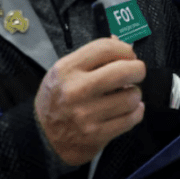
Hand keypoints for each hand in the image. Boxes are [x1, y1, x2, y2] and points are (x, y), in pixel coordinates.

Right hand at [34, 37, 145, 165]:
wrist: (42, 136)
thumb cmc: (58, 98)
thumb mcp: (65, 71)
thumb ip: (93, 56)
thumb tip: (122, 43)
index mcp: (66, 70)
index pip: (105, 48)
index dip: (124, 49)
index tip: (129, 54)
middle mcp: (75, 91)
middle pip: (124, 71)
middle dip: (138, 69)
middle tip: (136, 72)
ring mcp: (86, 115)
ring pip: (131, 97)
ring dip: (134, 94)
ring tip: (126, 95)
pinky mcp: (96, 134)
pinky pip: (131, 118)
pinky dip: (136, 112)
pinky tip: (128, 109)